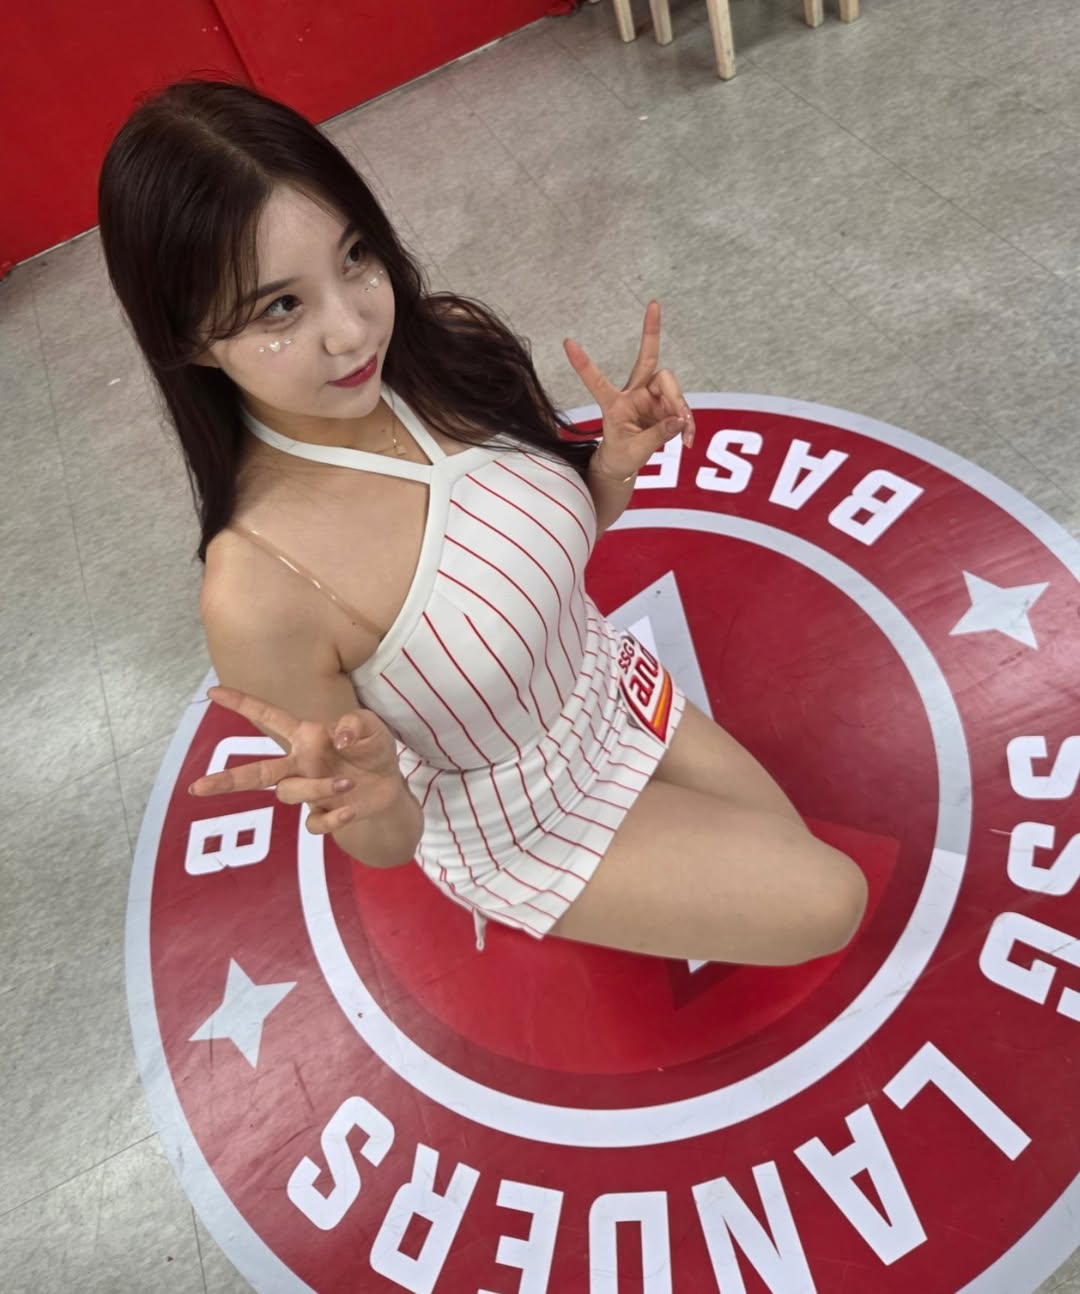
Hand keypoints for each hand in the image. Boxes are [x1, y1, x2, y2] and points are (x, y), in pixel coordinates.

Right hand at [188, 686, 403, 835]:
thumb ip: (355, 724)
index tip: (214, 691)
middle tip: (197, 787)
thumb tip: (339, 737)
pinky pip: (313, 823)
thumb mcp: (372, 727)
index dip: (242, 704)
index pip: (268, 717)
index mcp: (305, 736)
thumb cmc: (372, 749)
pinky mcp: (322, 814)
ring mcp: (308, 790)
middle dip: (226, 780)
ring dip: (317, 788)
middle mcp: (300, 763)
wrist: (390, 787)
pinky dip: (332, 818)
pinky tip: (350, 809)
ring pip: (289, 793)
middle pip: (255, 772)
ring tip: (348, 783)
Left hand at [563, 300, 693, 480]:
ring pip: (670, 385)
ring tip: (684, 433)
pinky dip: (687, 421)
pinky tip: (687, 437)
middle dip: (651, 333)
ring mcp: (650, 397)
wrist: (622, 465)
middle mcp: (633, 394)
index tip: (567, 343)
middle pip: (647, 360)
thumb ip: (658, 435)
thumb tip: (680, 420)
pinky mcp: (664, 406)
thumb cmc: (620, 455)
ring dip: (680, 405)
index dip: (584, 364)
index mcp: (614, 404)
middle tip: (653, 308)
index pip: (597, 381)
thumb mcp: (636, 450)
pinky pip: (681, 407)